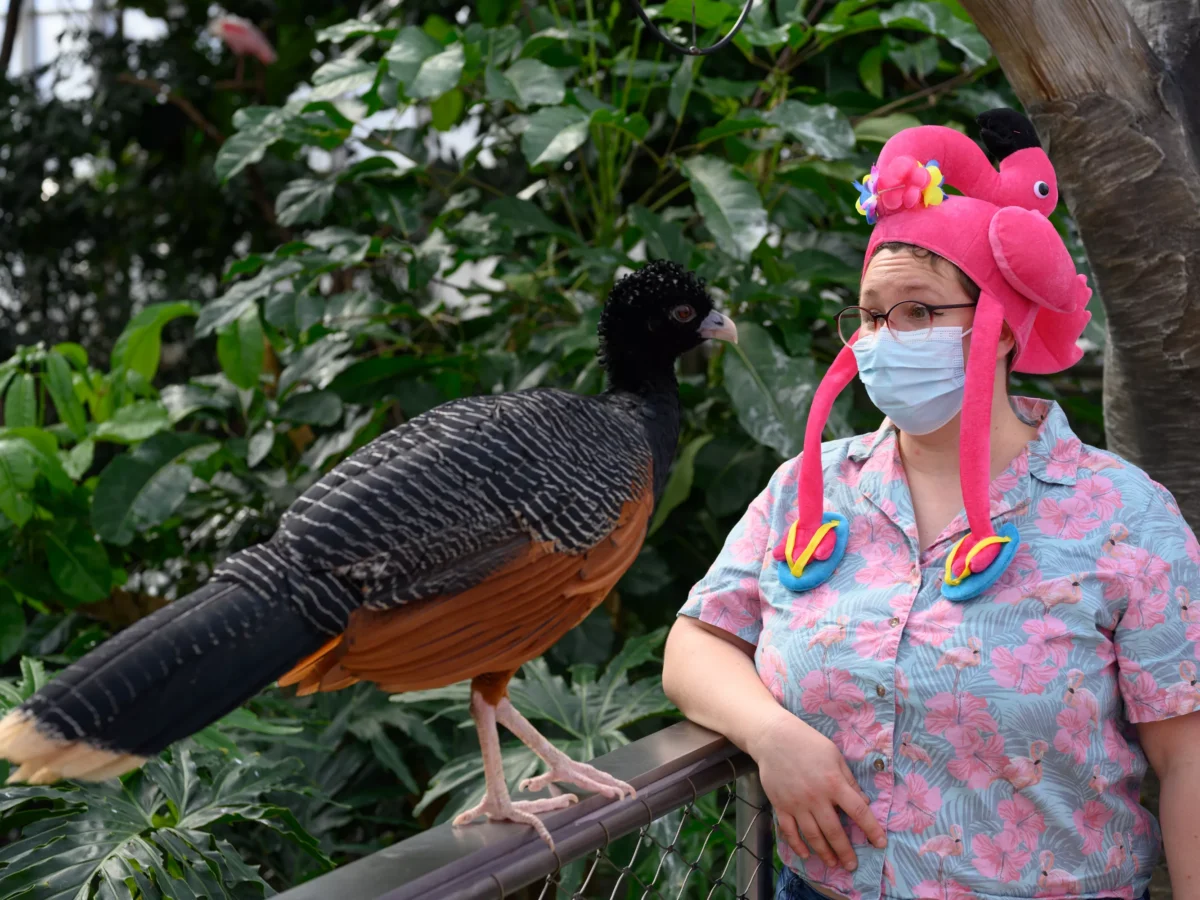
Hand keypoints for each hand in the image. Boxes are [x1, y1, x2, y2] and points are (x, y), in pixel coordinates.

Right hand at [749, 708, 885, 871]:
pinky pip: (789, 831)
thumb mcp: (835, 756)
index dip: (871, 829)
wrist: (773, 737)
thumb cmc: (808, 743)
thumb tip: (864, 802)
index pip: (858, 811)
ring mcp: (797, 804)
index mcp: (834, 783)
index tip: (880, 843)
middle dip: (846, 851)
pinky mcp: (780, 806)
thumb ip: (849, 780)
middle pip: (835, 831)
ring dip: (825, 853)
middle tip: (852, 865)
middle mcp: (816, 797)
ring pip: (813, 835)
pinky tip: (806, 854)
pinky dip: (797, 845)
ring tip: (833, 864)